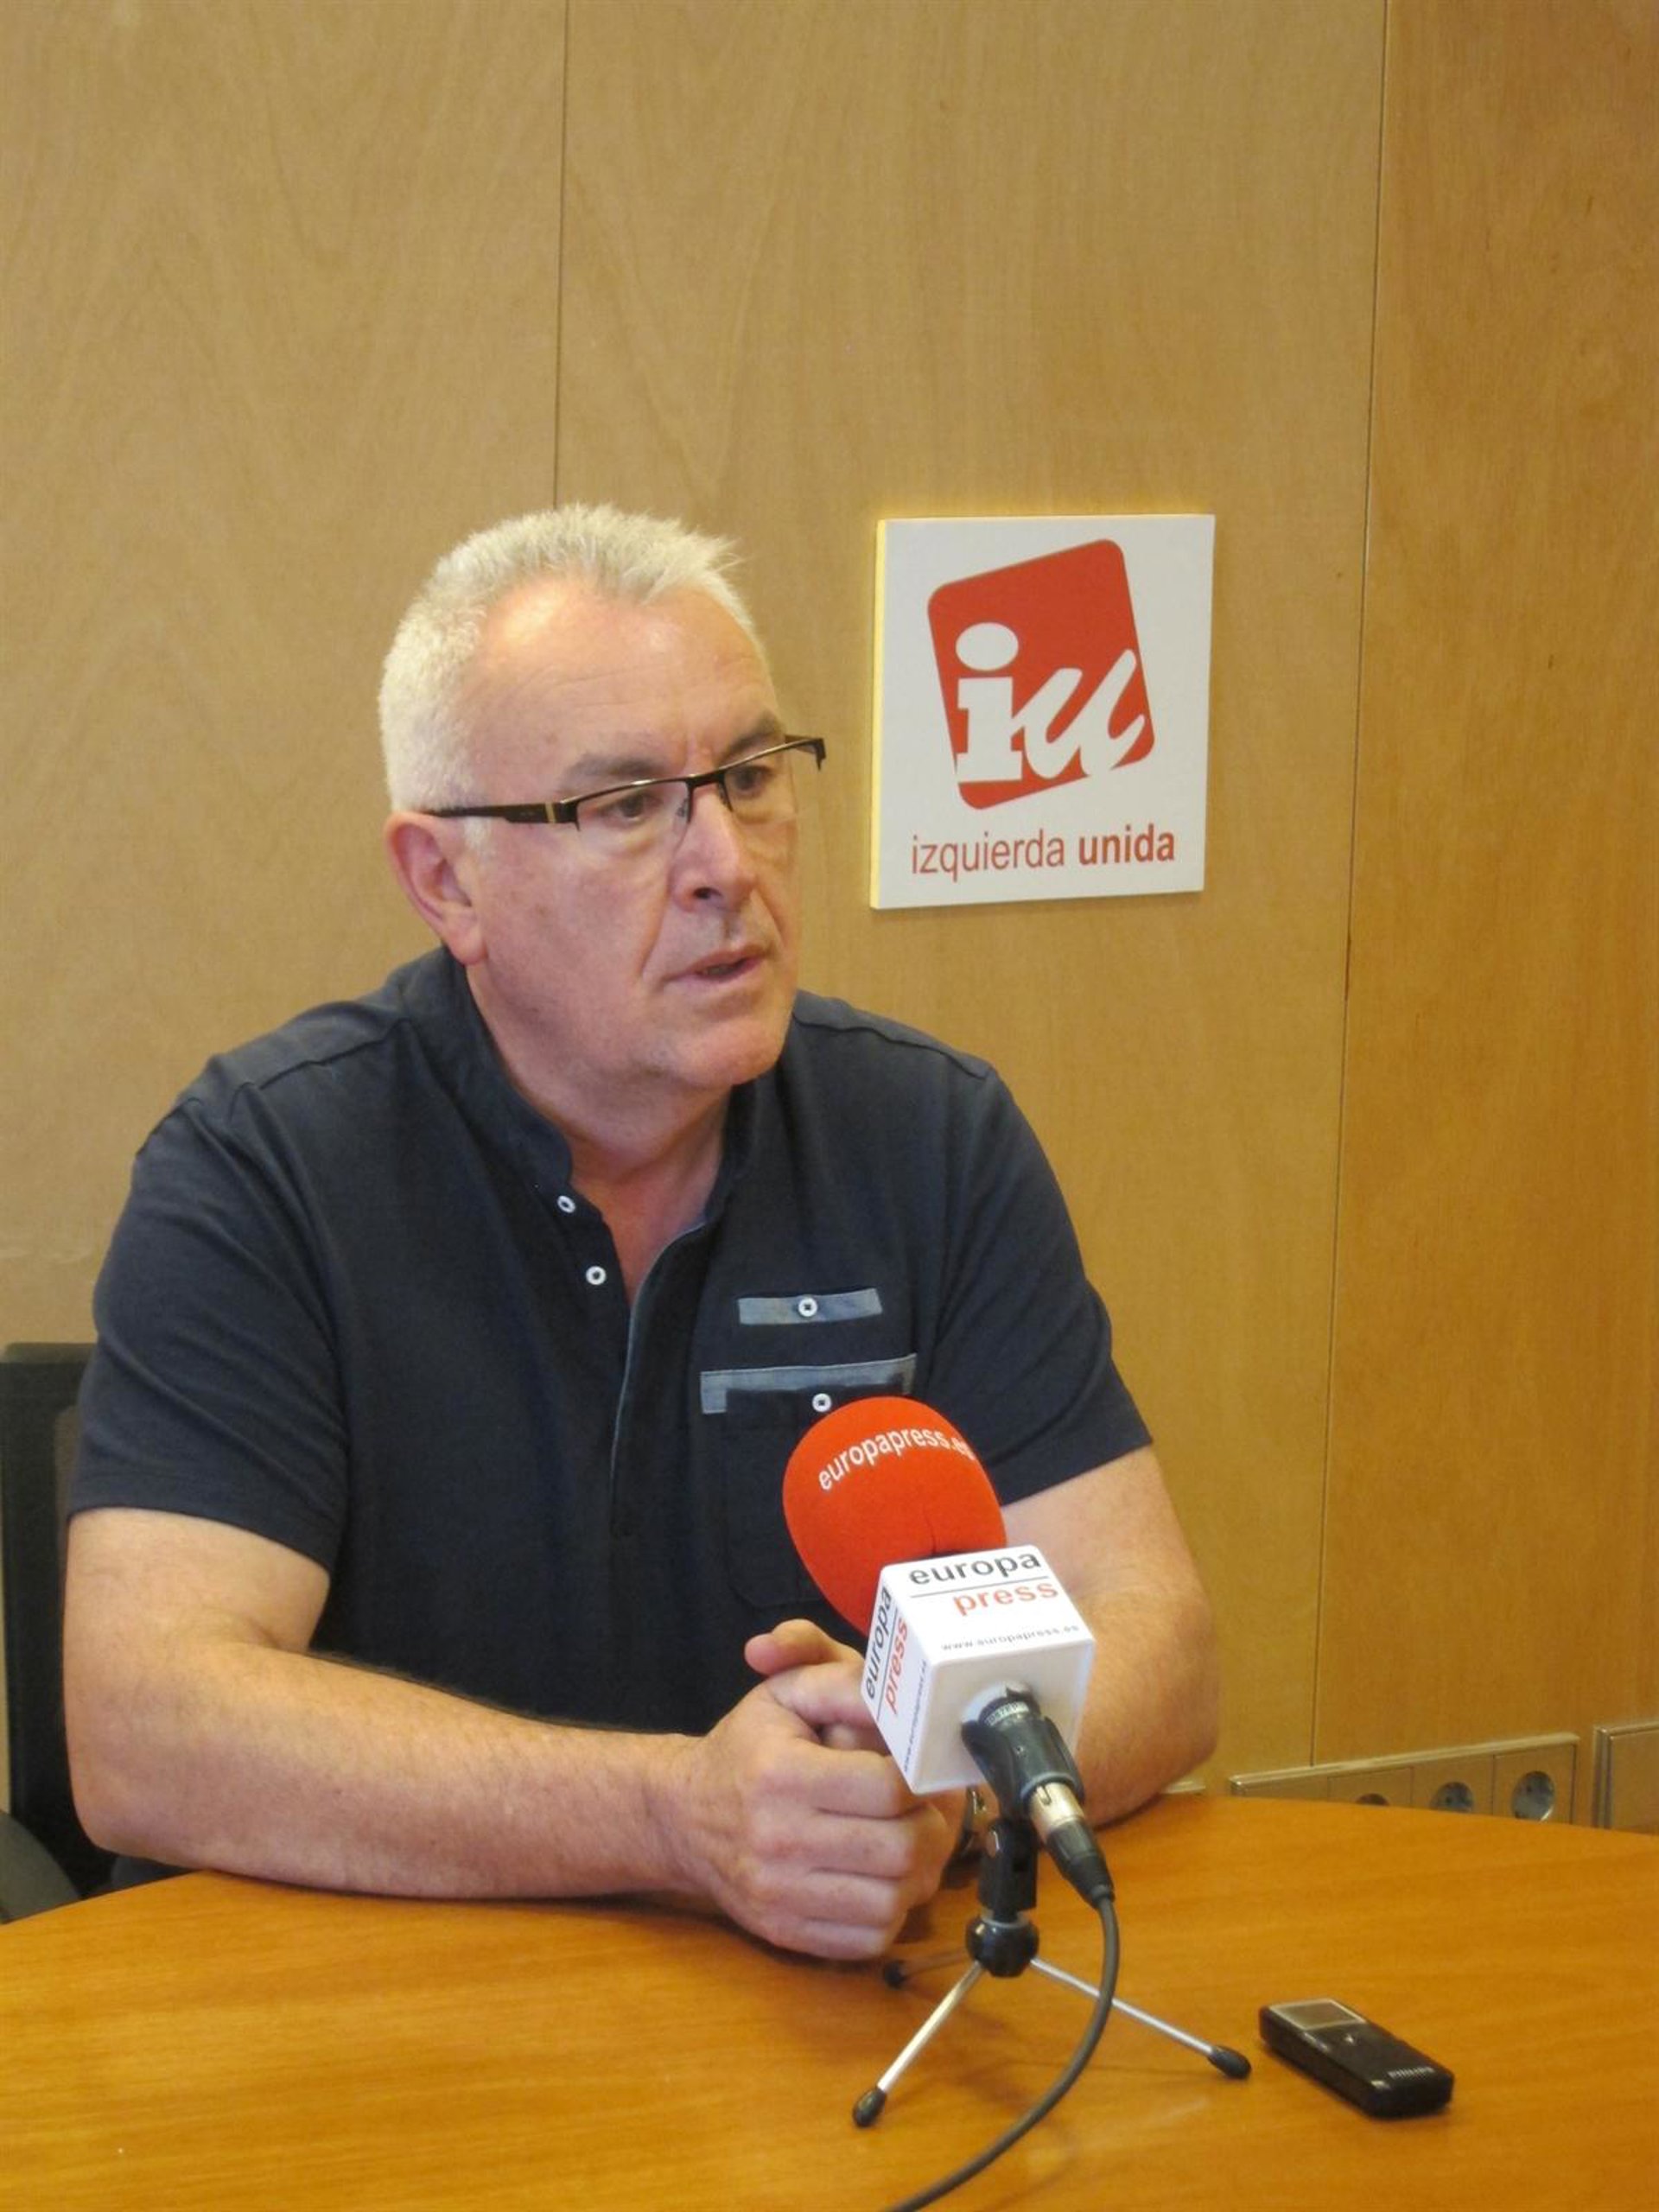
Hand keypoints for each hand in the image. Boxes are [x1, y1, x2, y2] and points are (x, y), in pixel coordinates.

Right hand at [660, 1635, 953, 1959]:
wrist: (683, 1816)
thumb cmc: (746, 1747)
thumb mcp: (786, 1693)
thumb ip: (845, 1685)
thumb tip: (903, 1704)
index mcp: (782, 1774)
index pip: (888, 1788)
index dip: (920, 1778)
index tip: (920, 1771)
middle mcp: (778, 1839)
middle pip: (899, 1849)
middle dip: (930, 1828)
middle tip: (927, 1811)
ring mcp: (779, 1895)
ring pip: (891, 1902)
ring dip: (918, 1874)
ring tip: (910, 1844)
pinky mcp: (785, 1932)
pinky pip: (867, 1940)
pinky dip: (891, 1912)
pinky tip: (881, 1880)